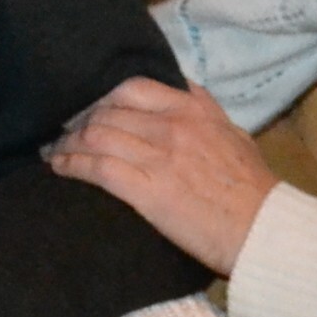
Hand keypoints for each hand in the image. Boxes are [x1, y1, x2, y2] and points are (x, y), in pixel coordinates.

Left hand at [44, 77, 278, 276]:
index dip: (101, 98)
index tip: (86, 109)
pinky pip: (98, 168)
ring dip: (67, 144)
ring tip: (54, 152)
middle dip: (77, 121)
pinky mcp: (147, 190)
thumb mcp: (234, 134)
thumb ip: (204, 109)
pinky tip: (60, 168)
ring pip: (96, 137)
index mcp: (192, 110)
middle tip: (62, 133)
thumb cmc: (253, 188)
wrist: (263, 229)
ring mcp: (158, 157)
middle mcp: (172, 127)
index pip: (131, 88)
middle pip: (107, 112)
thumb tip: (181, 90)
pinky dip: (72, 166)